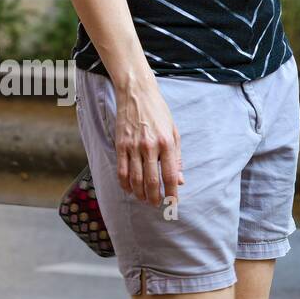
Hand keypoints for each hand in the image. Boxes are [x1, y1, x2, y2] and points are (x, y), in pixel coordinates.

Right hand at [114, 77, 183, 205]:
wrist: (137, 93)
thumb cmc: (158, 112)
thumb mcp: (173, 132)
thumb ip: (176, 157)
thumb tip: (179, 180)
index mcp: (166, 143)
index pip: (170, 175)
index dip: (171, 193)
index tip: (172, 203)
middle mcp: (150, 146)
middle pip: (152, 181)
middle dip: (154, 197)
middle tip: (156, 205)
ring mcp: (133, 146)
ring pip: (135, 179)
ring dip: (140, 193)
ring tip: (144, 199)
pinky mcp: (120, 145)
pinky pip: (122, 170)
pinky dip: (125, 183)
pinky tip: (129, 189)